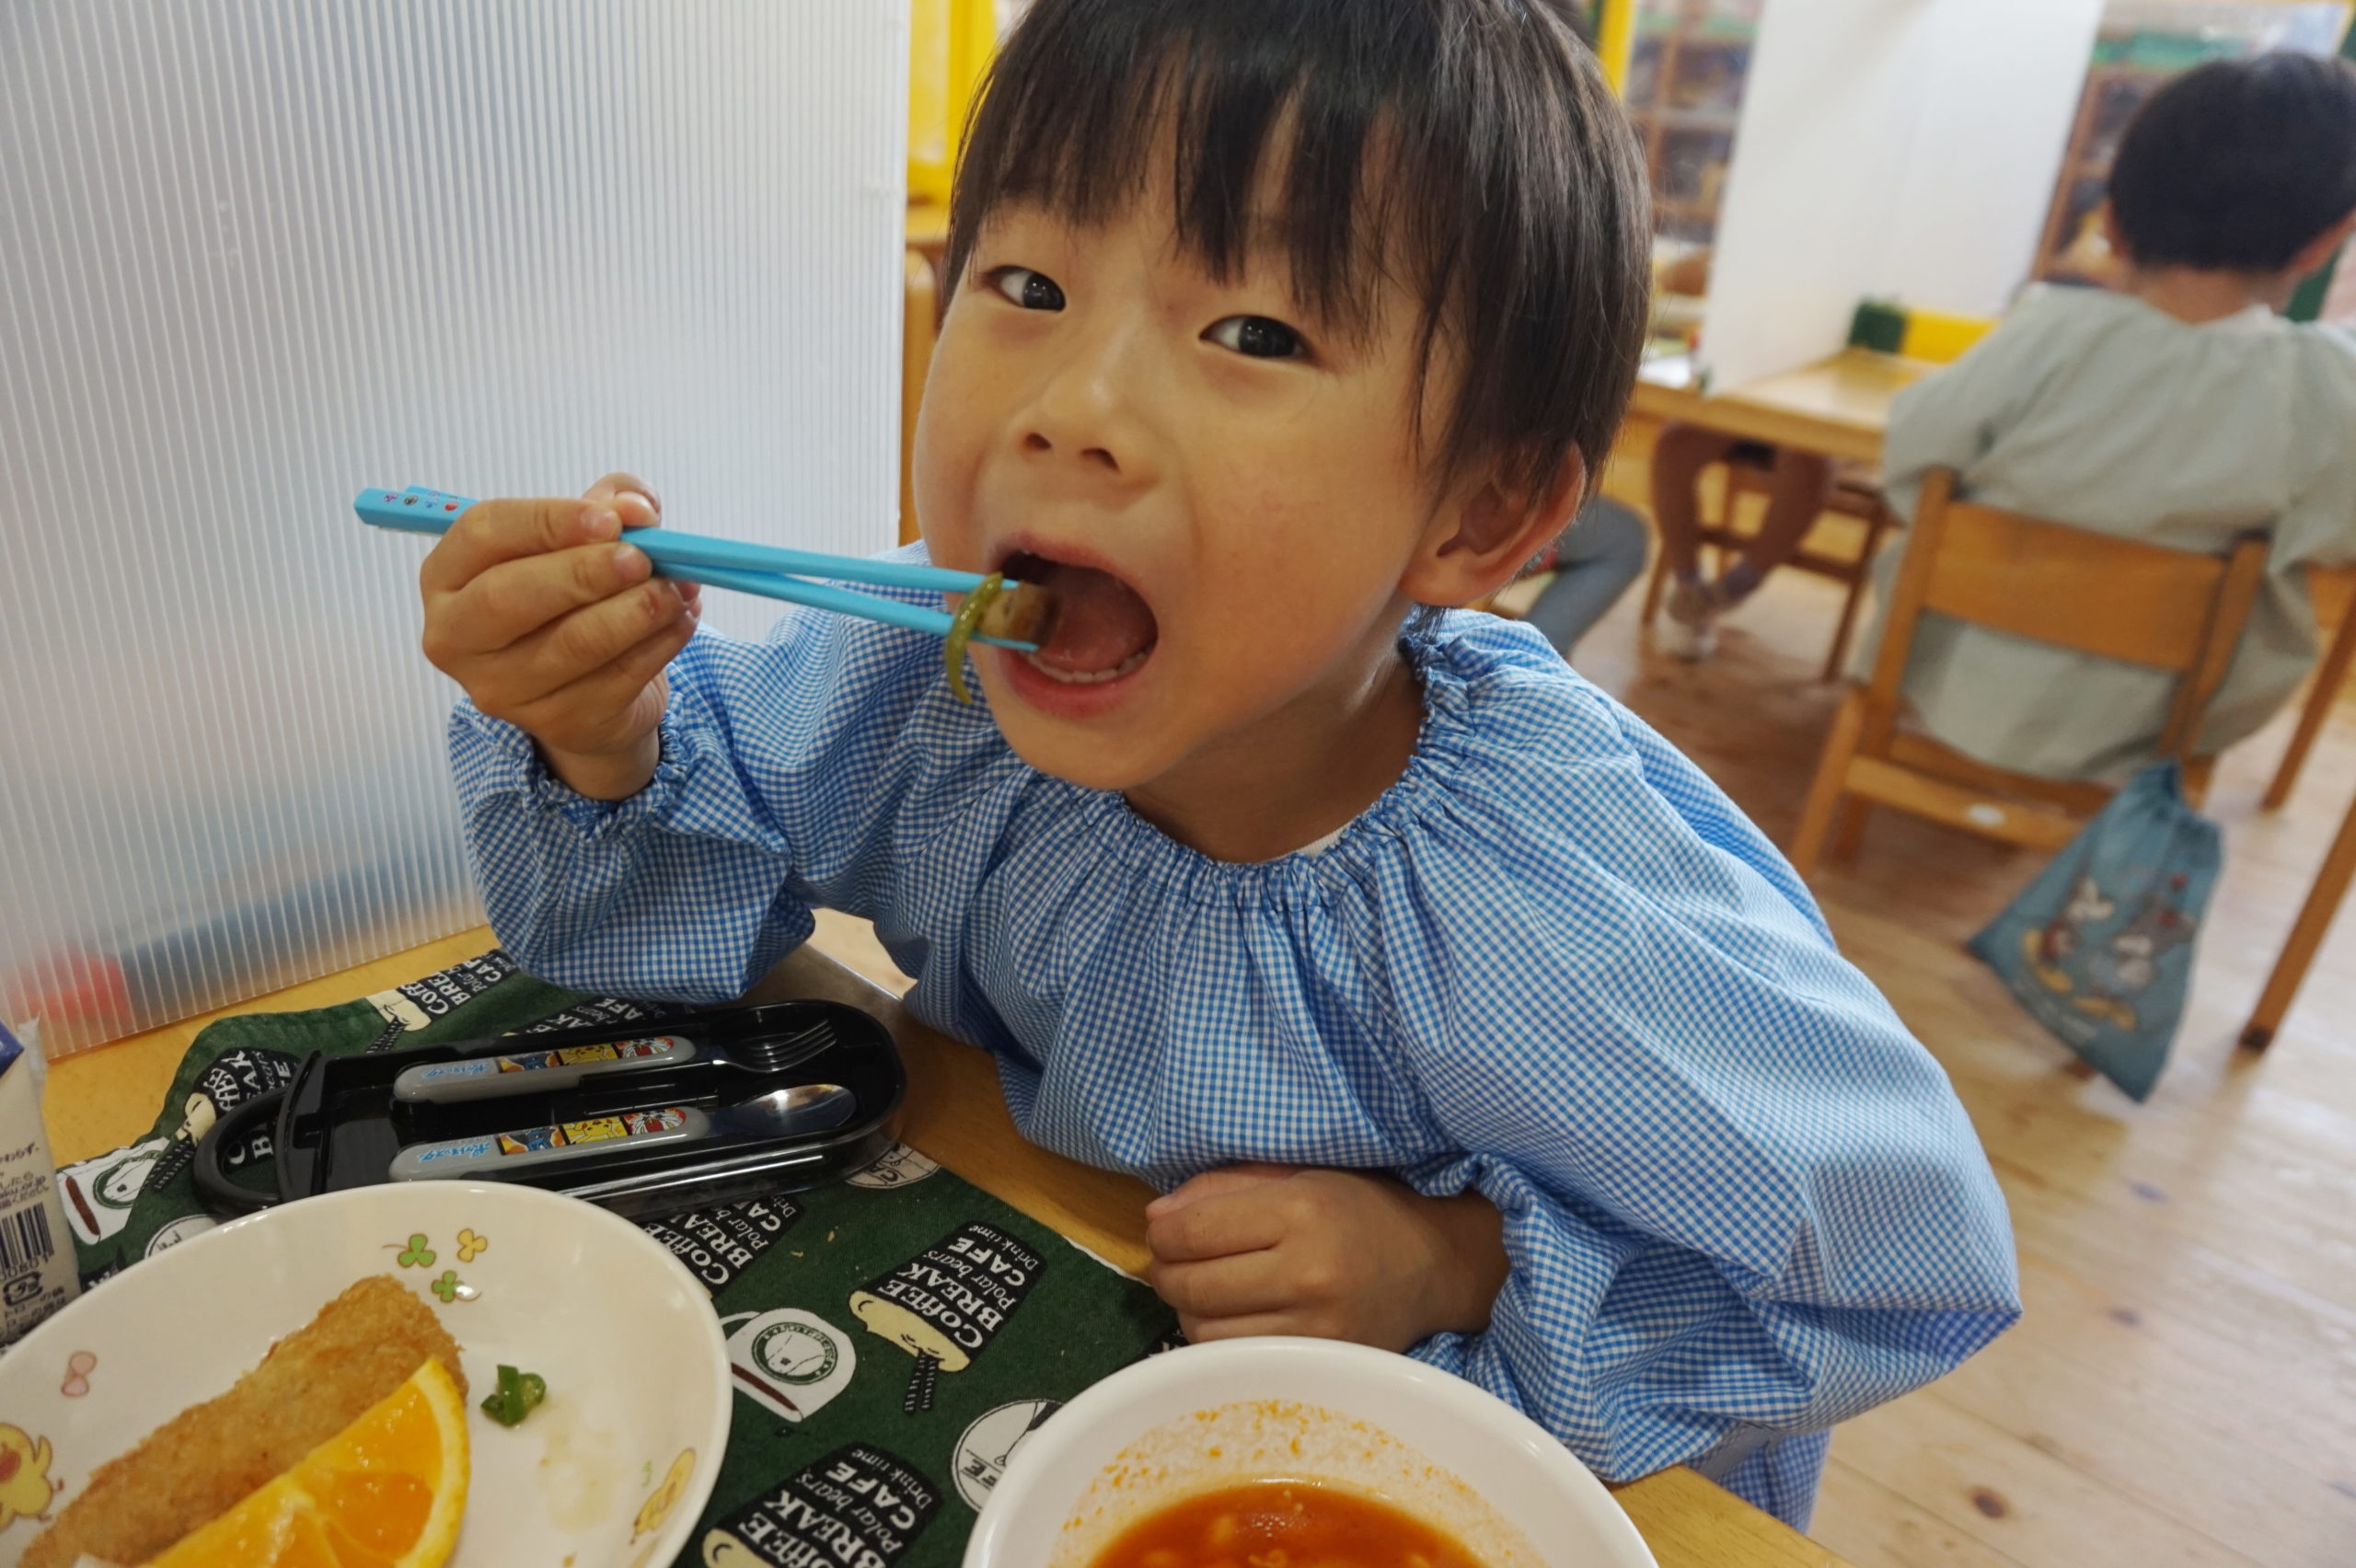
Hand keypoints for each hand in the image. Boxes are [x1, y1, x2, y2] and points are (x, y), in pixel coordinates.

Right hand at [418, 473, 700, 798]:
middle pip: (509, 596)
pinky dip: (661, 644)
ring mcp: (502, 689)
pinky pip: (617, 679)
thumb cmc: (572, 596)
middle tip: (642, 559)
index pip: (483, 533)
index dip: (548, 521)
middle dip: (584, 572)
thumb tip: (635, 508)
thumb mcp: (583, 537)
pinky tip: (681, 620)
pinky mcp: (557, 722)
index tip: (609, 519)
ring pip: (572, 645)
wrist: (590, 686)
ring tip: (677, 589)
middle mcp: (458, 635)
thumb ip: (609, 505)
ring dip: (636, 611)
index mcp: (449, 575)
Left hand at [1144, 1163, 1508, 1351]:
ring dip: (1186, 1309)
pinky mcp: (1319, 1363)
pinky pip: (1236, 1360)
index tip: (1161, 1229)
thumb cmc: (1357, 1208)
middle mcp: (1309, 1272)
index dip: (1161, 1232)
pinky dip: (1215, 1340)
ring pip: (1206, 1331)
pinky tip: (1227, 1316)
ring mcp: (1316, 1327)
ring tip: (1201, 1287)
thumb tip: (1156, 1218)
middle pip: (1193, 1285)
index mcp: (1302, 1211)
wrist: (1431, 1264)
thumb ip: (1222, 1187)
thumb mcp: (1296, 1175)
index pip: (1195, 1231)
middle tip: (1169, 1261)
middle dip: (1164, 1271)